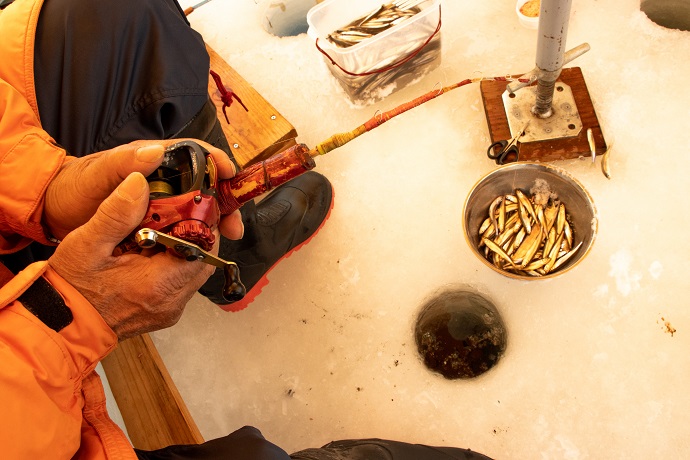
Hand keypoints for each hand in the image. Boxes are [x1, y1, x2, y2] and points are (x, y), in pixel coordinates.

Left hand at [43, 139, 243, 240]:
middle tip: (234, 222)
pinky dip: (198, 235)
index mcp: (152, 159)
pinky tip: (204, 247)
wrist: (55, 213)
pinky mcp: (157, 222)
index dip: (216, 162)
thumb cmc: (74, 188)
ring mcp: (161, 201)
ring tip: (227, 236)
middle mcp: (162, 178)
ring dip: (216, 220)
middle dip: (224, 200)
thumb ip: (123, 163)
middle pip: (204, 184)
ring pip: (198, 207)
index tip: (229, 175)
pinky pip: (184, 226)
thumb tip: (157, 151)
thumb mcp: (96, 174)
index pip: (194, 153)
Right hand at [48, 172, 215, 339]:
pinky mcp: (164, 312)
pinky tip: (152, 253)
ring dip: (185, 250)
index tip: (189, 206)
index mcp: (158, 285)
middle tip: (174, 216)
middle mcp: (171, 302)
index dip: (201, 224)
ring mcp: (170, 310)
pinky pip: (182, 283)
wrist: (59, 326)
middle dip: (195, 235)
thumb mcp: (87, 243)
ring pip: (195, 271)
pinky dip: (175, 265)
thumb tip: (139, 183)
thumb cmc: (71, 289)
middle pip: (205, 260)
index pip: (204, 250)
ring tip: (160, 233)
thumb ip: (117, 213)